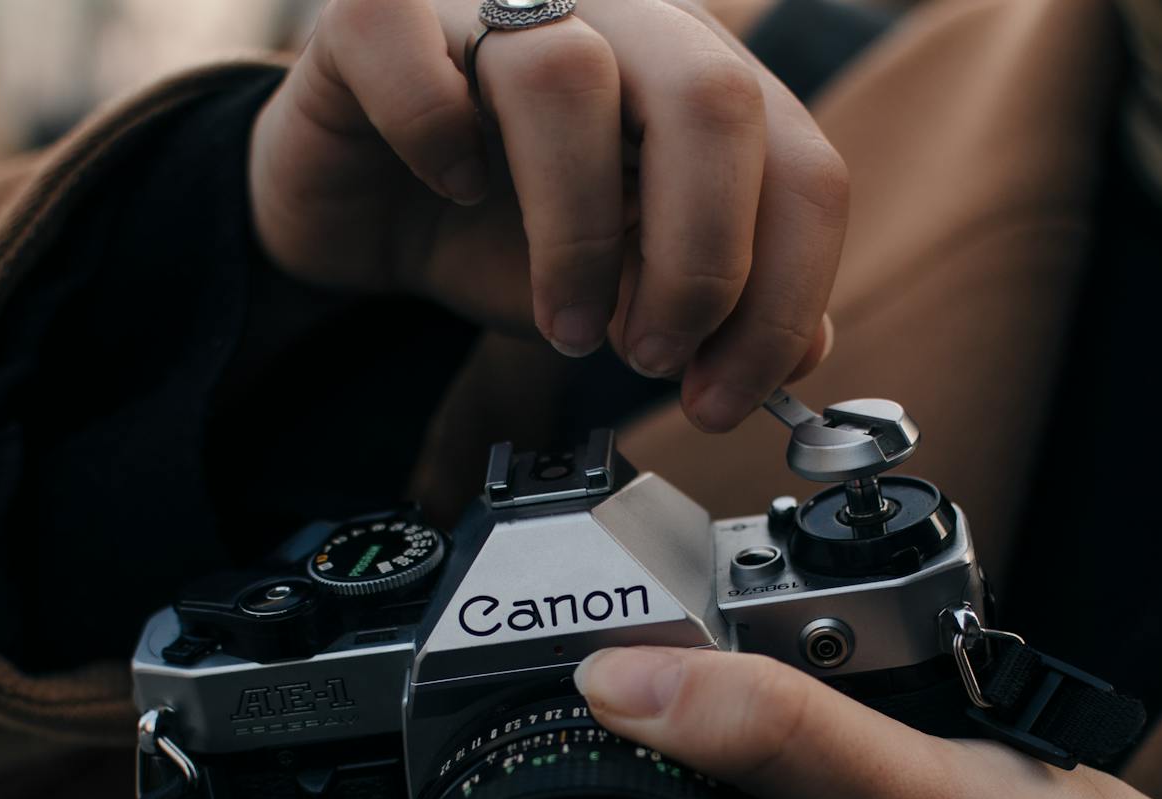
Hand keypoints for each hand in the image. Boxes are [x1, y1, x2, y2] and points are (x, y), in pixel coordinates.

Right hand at [248, 0, 846, 431]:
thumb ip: (717, 305)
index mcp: (698, 78)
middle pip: (712, 99)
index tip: (726, 395)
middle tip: (653, 356)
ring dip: (577, 233)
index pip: (798, 166)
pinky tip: (448, 186)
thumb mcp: (627, 284)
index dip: (781, 296)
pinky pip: (410, 50)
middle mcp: (617, 18)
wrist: (361, 202)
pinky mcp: (376, 16)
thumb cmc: (500, 225)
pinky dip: (433, 135)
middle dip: (701, 259)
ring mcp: (496, 1)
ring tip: (560, 322)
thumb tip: (800, 352)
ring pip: (569, 75)